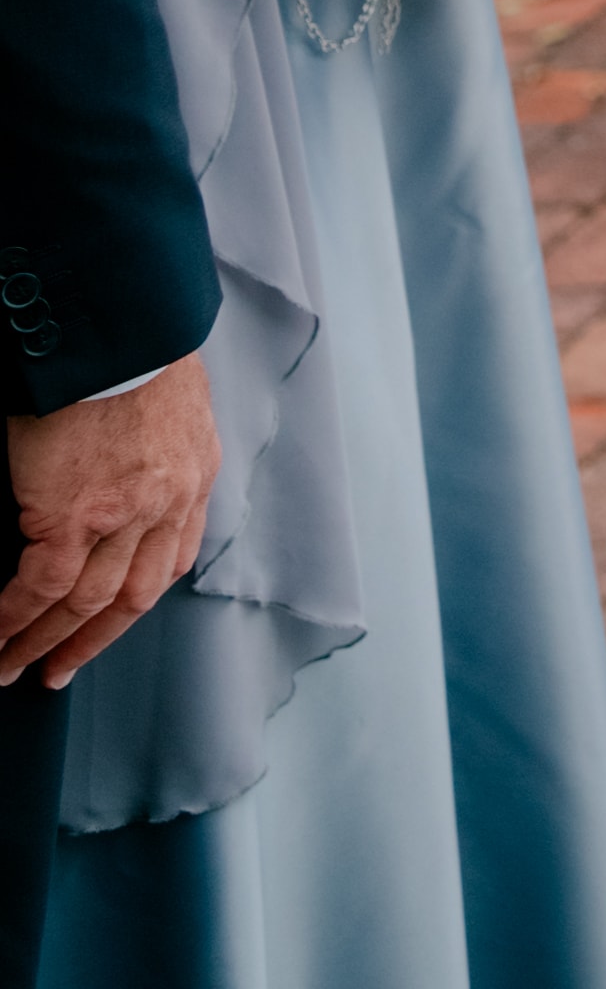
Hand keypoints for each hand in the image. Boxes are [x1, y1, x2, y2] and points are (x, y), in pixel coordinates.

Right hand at [1, 357, 217, 687]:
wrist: (116, 327)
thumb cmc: (130, 351)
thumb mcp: (168, 403)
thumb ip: (152, 450)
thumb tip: (119, 470)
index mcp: (195, 474)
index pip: (171, 557)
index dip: (136, 599)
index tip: (110, 622)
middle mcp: (169, 501)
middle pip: (133, 595)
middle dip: (91, 640)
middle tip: (58, 670)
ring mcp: (124, 514)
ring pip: (84, 601)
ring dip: (44, 641)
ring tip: (12, 666)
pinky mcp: (74, 514)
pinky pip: (40, 586)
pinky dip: (14, 618)